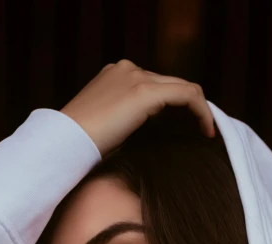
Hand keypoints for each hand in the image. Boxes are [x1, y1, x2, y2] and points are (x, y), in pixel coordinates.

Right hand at [60, 58, 214, 155]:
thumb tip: (150, 136)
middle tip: (201, 131)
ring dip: (198, 110)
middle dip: (190, 108)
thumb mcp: (107, 128)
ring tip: (206, 132)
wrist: (65, 142)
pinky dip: (201, 112)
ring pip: (182, 87)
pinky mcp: (145, 92)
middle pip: (171, 84)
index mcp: (115, 76)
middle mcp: (127, 69)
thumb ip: (127, 122)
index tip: (184, 128)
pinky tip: (206, 131)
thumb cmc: (81, 145)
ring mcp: (136, 77)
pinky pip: (187, 95)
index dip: (175, 106)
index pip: (155, 85)